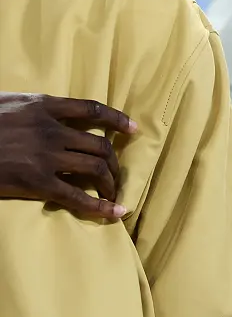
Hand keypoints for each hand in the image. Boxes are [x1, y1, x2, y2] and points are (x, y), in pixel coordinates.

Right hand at [0, 93, 136, 220]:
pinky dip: (100, 206)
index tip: (133, 129)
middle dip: (114, 163)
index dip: (117, 120)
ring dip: (111, 183)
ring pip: (96, 169)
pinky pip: (77, 196)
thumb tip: (46, 112)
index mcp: (43, 106)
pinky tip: (113, 213)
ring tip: (113, 194)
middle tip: (116, 175)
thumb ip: (31, 109)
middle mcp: (52, 129)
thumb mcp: (5, 103)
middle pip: (100, 145)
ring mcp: (46, 156)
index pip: (93, 110)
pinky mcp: (37, 183)